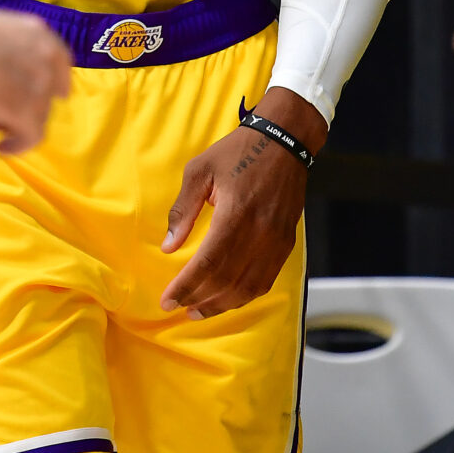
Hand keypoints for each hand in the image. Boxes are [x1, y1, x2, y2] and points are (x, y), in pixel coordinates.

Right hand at [0, 11, 72, 152]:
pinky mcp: (30, 112)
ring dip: (11, 119)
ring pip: (37, 115)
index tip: (41, 93)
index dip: (52, 81)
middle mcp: (47, 60)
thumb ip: (11, 47)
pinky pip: (31, 136)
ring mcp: (41, 86)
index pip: (60, 63)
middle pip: (46, 92)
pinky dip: (18, 145)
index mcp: (39, 34)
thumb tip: (6, 68)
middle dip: (21, 102)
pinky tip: (2, 147)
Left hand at [159, 90, 321, 319]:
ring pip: (248, 287)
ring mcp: (276, 241)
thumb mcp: (199, 171)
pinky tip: (228, 299)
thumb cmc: (237, 152)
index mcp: (234, 214)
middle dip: (199, 299)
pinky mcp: (286, 243)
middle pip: (226, 281)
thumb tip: (169, 246)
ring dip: (222, 304)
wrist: (284, 141)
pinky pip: (266, 279)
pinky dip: (245, 295)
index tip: (167, 300)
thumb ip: (183, 210)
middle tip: (178, 308)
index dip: (185, 286)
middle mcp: (259, 233)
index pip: (207, 264)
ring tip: (198, 311)